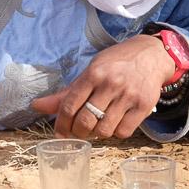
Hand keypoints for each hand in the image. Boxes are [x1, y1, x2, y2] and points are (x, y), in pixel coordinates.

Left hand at [31, 34, 176, 139]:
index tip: (60, 132)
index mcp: (93, 73)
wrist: (152, 55)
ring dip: (97, 134)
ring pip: (104, 130)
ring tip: (97, 127)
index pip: (69, 105)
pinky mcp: (144, 106)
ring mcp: (128, 96)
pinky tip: (115, 124)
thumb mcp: (91, 70)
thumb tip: (37, 106)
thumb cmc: (117, 63)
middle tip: (78, 132)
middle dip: (78, 132)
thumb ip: (67, 92)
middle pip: (86, 121)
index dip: (61, 124)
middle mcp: (111, 84)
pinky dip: (116, 133)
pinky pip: (123, 132)